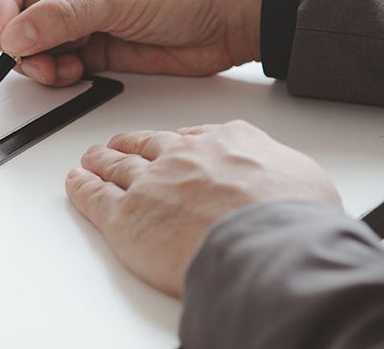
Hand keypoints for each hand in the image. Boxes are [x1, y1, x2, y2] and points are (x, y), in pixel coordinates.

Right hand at [0, 0, 265, 85]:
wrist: (232, 17)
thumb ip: (62, 16)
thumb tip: (13, 36)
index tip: (4, 36)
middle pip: (12, 12)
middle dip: (17, 39)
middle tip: (33, 60)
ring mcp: (78, 15)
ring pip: (30, 42)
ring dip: (37, 61)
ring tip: (61, 70)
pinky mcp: (92, 46)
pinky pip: (55, 62)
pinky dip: (57, 73)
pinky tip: (76, 73)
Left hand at [65, 120, 340, 296]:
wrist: (268, 245)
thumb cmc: (292, 220)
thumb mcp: (306, 180)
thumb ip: (285, 175)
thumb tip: (292, 187)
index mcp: (228, 143)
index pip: (193, 138)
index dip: (177, 145)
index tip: (171, 146)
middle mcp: (184, 157)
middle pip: (147, 146)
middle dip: (131, 146)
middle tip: (120, 146)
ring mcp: (151, 183)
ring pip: (117, 165)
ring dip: (102, 161)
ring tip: (93, 160)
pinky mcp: (126, 216)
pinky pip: (94, 196)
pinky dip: (81, 187)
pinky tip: (76, 183)